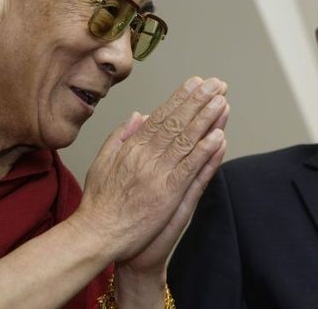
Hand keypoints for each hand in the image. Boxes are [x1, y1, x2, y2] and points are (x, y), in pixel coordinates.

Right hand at [74, 76, 229, 264]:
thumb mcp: (102, 161)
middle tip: (215, 84)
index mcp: (132, 147)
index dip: (180, 98)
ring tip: (221, 101)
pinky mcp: (168, 195)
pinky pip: (190, 168)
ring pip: (186, 140)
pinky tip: (218, 136)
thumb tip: (138, 115)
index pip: (161, 116)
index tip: (194, 83)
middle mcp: (146, 156)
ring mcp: (158, 174)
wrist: (96, 234)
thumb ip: (121, 136)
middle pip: (177, 122)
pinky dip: (205, 152)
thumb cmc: (98, 202)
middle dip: (198, 101)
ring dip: (206, 119)